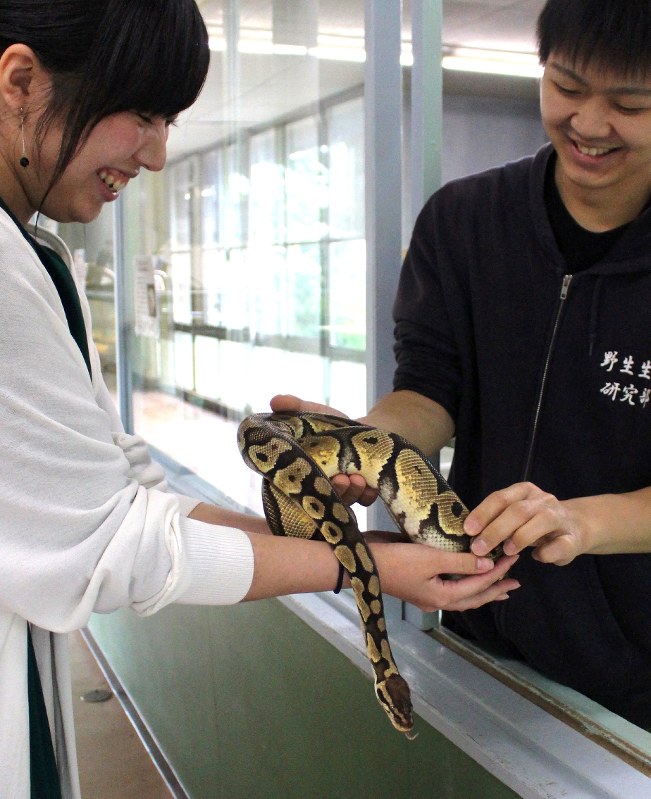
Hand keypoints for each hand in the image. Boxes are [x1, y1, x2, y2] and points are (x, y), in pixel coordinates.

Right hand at [270, 393, 378, 505]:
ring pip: (344, 500)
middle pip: (322, 498)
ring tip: (358, 479)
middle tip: (341, 480)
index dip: (303, 484)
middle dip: (332, 490)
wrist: (365, 428)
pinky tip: (371, 486)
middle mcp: (320, 485)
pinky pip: (364, 500)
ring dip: (351, 493)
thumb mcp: (313, 413)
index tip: (313, 477)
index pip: (298, 482)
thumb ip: (294, 406)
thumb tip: (274, 400)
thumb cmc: (332, 424)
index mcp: (304, 469)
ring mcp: (342, 492)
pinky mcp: (362, 494)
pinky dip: (367, 495)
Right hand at [370, 541, 519, 611]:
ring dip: (482, 588)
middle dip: (495, 588)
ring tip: (498, 584)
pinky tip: (466, 575)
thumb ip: (461, 562)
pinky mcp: (420, 583)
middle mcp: (438, 599)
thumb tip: (488, 566)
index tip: (514, 557)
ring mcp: (428, 593)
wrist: (363, 563)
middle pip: (474, 597)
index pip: (479, 584)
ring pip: (463, 594)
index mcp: (443, 596)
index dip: (498, 571)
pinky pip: (451, 586)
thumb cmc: (397, 561)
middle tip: (516, 581)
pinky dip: (465, 582)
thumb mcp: (431, 558)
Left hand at [465, 482, 584, 565]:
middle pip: (518, 510)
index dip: (483, 513)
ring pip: (541, 521)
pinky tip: (536, 557)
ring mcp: (560, 517)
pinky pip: (559, 545)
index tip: (468, 530)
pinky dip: (545, 553)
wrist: (575, 527)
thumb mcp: (514, 515)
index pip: (500, 498)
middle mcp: (542, 500)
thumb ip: (495, 520)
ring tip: (506, 551)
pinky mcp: (573, 538)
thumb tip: (469, 535)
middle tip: (479, 548)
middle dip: (496, 530)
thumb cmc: (534, 522)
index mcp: (524, 491)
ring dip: (521, 537)